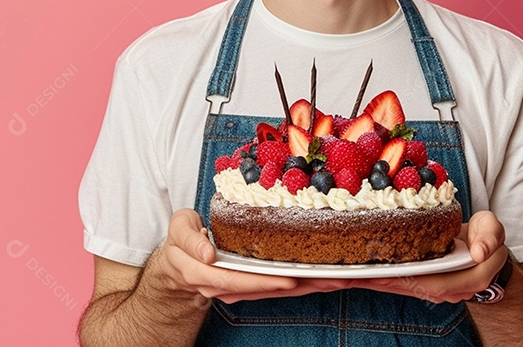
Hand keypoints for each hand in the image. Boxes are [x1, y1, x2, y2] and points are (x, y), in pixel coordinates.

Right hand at [147, 209, 353, 304]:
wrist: (178, 265)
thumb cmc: (181, 241)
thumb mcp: (178, 230)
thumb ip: (190, 239)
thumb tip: (208, 253)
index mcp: (206, 273)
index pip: (239, 280)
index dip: (265, 280)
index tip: (290, 279)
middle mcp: (228, 287)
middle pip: (269, 289)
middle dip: (304, 286)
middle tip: (336, 279)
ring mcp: (243, 289)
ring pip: (281, 291)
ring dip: (313, 287)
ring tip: (344, 279)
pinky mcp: (255, 285)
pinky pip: (282, 287)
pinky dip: (307, 284)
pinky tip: (329, 280)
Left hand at [349, 210, 507, 302]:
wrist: (484, 250)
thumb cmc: (485, 238)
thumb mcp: (494, 231)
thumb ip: (490, 238)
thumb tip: (479, 252)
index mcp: (464, 278)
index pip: (431, 282)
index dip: (404, 279)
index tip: (379, 274)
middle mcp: (445, 288)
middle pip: (407, 287)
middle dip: (376, 283)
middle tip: (347, 276)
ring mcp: (431, 287)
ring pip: (398, 287)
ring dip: (370, 283)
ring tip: (342, 277)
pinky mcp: (420, 280)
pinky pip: (396, 281)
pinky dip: (375, 278)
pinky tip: (354, 274)